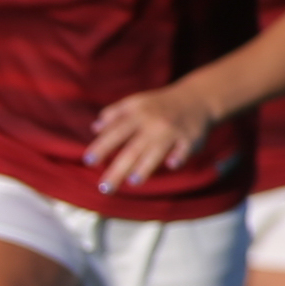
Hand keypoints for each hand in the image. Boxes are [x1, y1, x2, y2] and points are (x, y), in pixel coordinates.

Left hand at [84, 84, 222, 195]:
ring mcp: (172, 131)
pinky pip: (184, 149)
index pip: (115, 132)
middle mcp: (153, 122)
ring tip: (132, 182)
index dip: (102, 146)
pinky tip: (171, 165)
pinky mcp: (190, 139)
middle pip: (132, 148)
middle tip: (104, 187)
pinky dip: (179, 156)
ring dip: (145, 166)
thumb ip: (115, 114)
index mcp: (137, 113)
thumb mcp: (137, 102)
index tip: (88, 161)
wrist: (197, 98)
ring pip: (156, 150)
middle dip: (117, 169)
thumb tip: (94, 129)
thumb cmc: (160, 104)